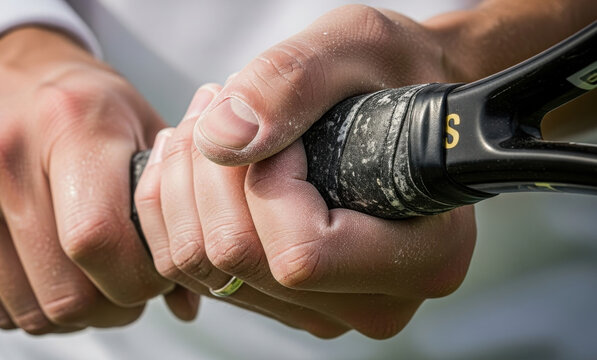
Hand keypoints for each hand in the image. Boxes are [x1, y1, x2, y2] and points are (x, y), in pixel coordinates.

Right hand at [0, 27, 184, 333]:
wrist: (4, 73)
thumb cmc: (89, 105)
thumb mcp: (145, 128)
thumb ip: (175, 208)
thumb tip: (188, 302)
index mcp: (70, 126)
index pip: (98, 239)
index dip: (139, 279)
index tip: (159, 274)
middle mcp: (6, 157)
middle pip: (66, 291)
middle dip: (114, 306)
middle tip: (132, 286)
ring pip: (32, 311)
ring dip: (78, 315)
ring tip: (99, 282)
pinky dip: (36, 307)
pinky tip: (59, 277)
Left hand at [167, 5, 476, 337]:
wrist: (403, 112)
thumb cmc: (397, 74)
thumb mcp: (360, 45)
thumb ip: (293, 82)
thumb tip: (218, 140)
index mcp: (422, 260)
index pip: (301, 254)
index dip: (268, 182)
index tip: (285, 129)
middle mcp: (371, 304)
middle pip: (239, 261)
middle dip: (208, 172)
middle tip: (217, 99)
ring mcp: (320, 310)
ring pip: (206, 268)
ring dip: (185, 186)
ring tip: (205, 119)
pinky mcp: (281, 299)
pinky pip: (196, 271)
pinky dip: (177, 210)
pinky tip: (195, 159)